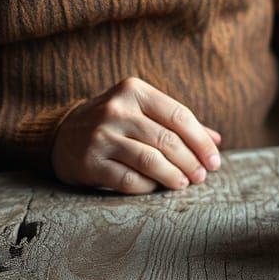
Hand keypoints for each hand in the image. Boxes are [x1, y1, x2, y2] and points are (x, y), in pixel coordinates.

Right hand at [52, 77, 222, 193]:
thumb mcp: (143, 111)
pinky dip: (148, 187)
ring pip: (150, 160)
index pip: (179, 115)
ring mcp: (101, 136)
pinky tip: (157, 189)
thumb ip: (177, 123)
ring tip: (185, 184)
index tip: (215, 161)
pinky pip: (128, 179)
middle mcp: (116, 109)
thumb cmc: (115, 122)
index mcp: (134, 90)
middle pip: (167, 139)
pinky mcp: (90, 162)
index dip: (201, 141)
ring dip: (174, 176)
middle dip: (191, 161)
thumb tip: (216, 141)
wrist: (61, 135)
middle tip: (202, 177)